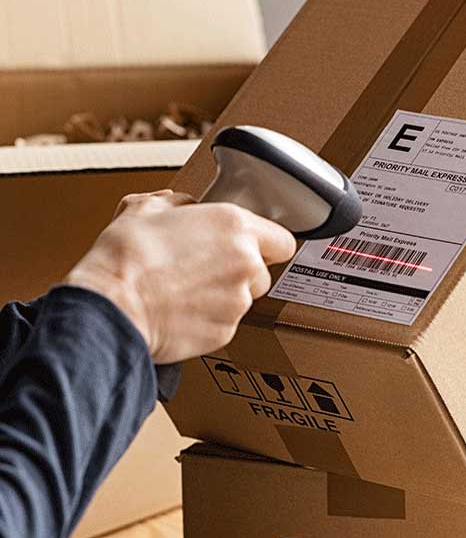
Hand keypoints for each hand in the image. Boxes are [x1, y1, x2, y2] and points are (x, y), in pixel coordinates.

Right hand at [61, 190, 295, 362]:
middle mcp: (245, 264)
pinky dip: (207, 320)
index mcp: (234, 226)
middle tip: (204, 268)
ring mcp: (237, 302)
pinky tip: (179, 311)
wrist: (113, 305)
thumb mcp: (144, 207)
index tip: (249, 246)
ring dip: (221, 296)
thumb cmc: (127, 256)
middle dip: (239, 271)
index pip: (281, 239)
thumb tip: (180, 205)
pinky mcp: (224, 334)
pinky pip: (223, 324)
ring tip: (184, 291)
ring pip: (242, 300)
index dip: (265, 243)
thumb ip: (175, 202)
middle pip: (262, 272)